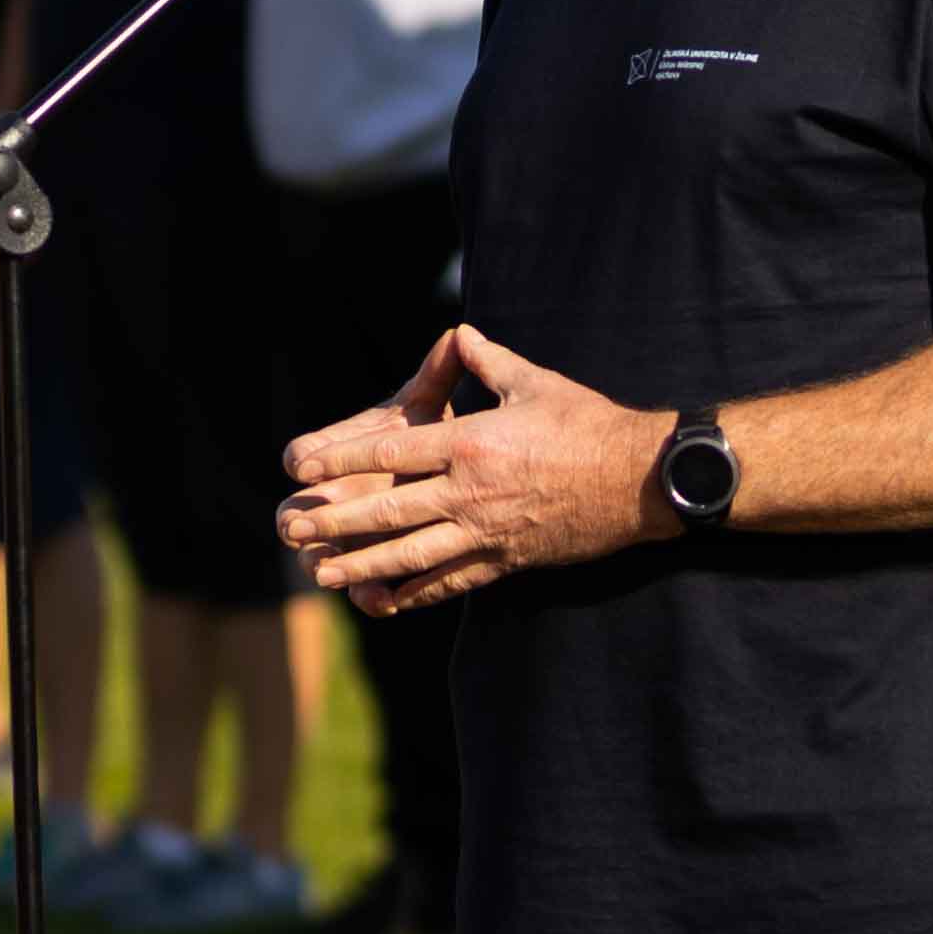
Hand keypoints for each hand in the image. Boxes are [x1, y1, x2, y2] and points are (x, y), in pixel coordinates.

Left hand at [278, 327, 667, 610]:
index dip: (341, 460)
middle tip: (293, 532)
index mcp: (472, 444)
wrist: (639, 481)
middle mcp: (471, 492)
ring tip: (323, 575)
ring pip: (411, 555)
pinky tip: (385, 599)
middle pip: (388, 512)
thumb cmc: (589, 423)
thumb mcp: (535, 382)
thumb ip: (488, 361)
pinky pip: (451, 581)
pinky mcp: (507, 561)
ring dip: (362, 566)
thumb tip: (460, 334)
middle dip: (336, 522)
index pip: (390, 453)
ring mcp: (487, 532)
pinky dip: (415, 592)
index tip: (302, 469)